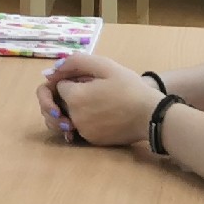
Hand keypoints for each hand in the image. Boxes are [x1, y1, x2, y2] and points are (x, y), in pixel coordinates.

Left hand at [42, 52, 163, 148]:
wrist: (150, 115)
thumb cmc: (130, 87)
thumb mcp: (106, 66)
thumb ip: (77, 62)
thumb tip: (53, 69)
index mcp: (75, 97)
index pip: (58, 85)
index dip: (70, 79)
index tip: (87, 78)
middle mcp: (74, 117)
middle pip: (59, 103)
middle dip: (69, 94)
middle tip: (91, 90)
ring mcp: (83, 131)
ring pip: (66, 117)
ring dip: (73, 108)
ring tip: (94, 102)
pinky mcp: (91, 141)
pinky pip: (78, 128)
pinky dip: (83, 121)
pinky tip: (100, 114)